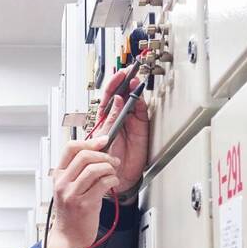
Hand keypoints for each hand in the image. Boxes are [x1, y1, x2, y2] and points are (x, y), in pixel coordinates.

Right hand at [46, 137, 120, 247]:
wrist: (68, 237)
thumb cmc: (71, 214)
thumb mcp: (69, 189)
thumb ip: (79, 171)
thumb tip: (98, 152)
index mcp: (58, 176)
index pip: (70, 148)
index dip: (89, 142)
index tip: (103, 141)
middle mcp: (63, 184)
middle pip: (84, 156)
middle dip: (103, 155)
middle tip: (112, 161)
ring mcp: (72, 194)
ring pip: (94, 169)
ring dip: (109, 168)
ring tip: (113, 173)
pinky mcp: (84, 204)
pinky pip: (102, 184)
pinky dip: (112, 180)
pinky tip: (113, 184)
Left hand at [96, 69, 149, 196]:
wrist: (117, 176)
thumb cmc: (107, 159)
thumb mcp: (105, 137)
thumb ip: (112, 118)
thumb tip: (116, 100)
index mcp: (105, 118)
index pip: (109, 97)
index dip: (113, 84)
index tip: (118, 75)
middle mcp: (118, 117)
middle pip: (122, 94)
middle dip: (125, 81)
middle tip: (129, 72)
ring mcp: (130, 121)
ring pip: (132, 100)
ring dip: (133, 89)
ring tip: (134, 79)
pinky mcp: (140, 127)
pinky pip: (141, 111)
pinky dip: (140, 102)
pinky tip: (138, 95)